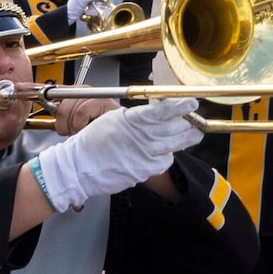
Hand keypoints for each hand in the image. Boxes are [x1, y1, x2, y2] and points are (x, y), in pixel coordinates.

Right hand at [31, 99, 193, 210]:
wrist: (78, 167)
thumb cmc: (92, 143)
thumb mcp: (113, 118)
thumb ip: (135, 115)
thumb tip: (155, 111)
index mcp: (134, 120)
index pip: (165, 110)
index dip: (182, 105)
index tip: (191, 103)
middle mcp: (142, 136)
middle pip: (177, 127)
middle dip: (189, 122)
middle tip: (194, 120)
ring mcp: (145, 154)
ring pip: (176, 145)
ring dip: (187, 138)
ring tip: (193, 135)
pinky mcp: (144, 170)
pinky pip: (164, 162)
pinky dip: (167, 156)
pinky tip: (164, 152)